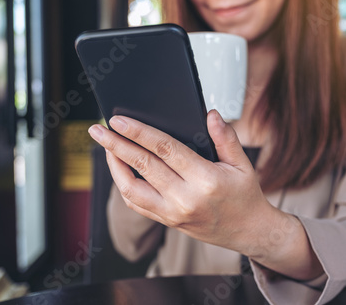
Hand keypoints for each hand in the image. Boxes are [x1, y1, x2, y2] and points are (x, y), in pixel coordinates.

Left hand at [88, 110, 275, 254]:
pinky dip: (123, 186)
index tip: (118, 120)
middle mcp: (185, 198)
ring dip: (115, 166)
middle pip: (142, 165)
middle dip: (116, 145)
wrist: (247, 231)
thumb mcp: (242, 164)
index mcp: (205, 179)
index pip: (164, 149)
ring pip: (132, 189)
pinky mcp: (167, 221)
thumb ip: (226, 138)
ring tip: (106, 148)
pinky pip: (137, 204)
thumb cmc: (244, 195)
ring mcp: (173, 213)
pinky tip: (120, 170)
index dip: (139, 132)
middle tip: (98, 129)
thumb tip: (210, 115)